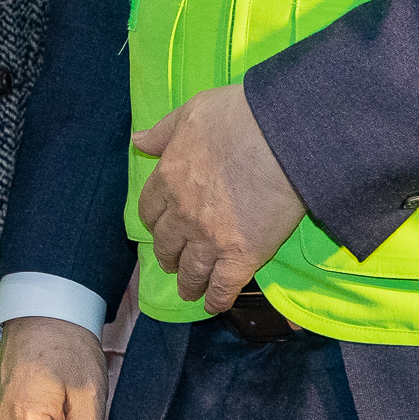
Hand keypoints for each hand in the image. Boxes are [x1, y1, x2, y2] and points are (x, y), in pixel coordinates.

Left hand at [132, 82, 307, 312]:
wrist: (280, 137)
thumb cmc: (237, 117)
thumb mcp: (190, 113)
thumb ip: (163, 132)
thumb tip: (137, 140)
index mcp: (168, 179)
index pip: (150, 210)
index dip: (155, 222)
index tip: (160, 228)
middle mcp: (182, 214)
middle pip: (166, 244)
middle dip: (169, 256)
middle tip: (174, 263)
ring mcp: (210, 239)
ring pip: (190, 270)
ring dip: (188, 282)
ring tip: (190, 290)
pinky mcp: (242, 256)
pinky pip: (222, 287)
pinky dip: (215, 300)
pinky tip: (213, 306)